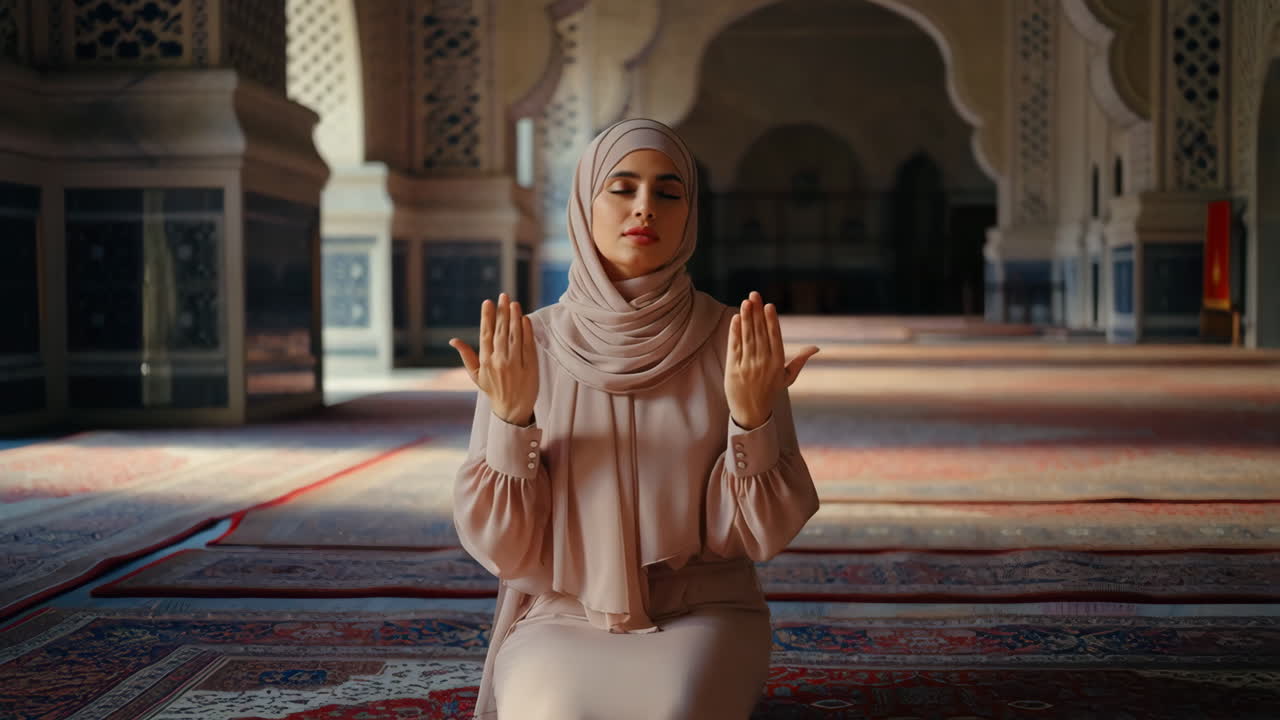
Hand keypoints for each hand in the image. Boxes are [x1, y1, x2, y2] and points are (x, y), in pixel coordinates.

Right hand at [449, 293, 538, 425]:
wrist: (512, 410)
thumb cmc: (493, 390)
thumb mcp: (476, 375)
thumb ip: (466, 356)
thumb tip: (453, 340)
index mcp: (486, 361)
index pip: (485, 335)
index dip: (487, 318)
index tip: (488, 302)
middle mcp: (500, 361)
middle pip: (500, 332)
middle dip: (502, 312)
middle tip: (503, 296)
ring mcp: (515, 364)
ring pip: (515, 336)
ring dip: (514, 318)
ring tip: (514, 303)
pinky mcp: (530, 368)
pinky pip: (528, 346)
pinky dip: (527, 332)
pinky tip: (524, 319)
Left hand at [725, 291, 818, 429]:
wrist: (751, 412)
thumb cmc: (771, 392)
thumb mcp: (787, 377)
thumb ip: (800, 360)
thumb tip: (816, 348)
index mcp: (778, 363)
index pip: (774, 337)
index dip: (771, 321)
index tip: (769, 305)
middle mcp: (763, 363)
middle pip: (760, 333)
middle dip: (757, 313)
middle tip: (755, 295)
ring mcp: (748, 365)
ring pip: (747, 337)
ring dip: (746, 318)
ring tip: (746, 302)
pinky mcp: (733, 369)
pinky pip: (735, 347)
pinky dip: (735, 332)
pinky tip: (736, 318)